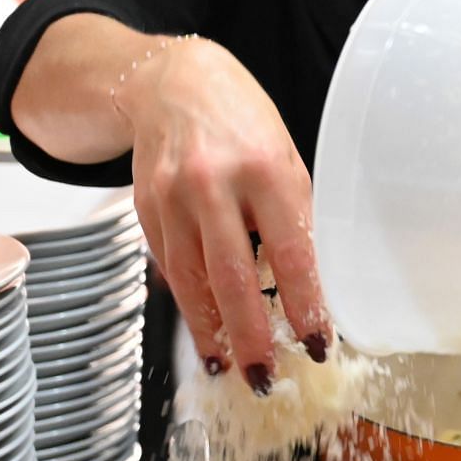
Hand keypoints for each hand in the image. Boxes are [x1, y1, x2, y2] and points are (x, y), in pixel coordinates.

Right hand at [114, 37, 332, 392]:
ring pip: (193, 280)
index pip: (291, 250)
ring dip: (213, 332)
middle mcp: (214, 182)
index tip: (316, 342)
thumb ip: (292, 217)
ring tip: (230, 366)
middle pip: (232, 275)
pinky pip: (171, 267)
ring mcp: (172, 196)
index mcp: (266, 168)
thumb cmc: (242, 124)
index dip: (305, 304)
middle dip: (250, 335)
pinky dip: (189, 302)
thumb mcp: (284, 158)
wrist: (172, 83)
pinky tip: (205, 329)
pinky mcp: (144, 208)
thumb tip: (308, 287)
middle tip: (264, 377)